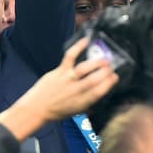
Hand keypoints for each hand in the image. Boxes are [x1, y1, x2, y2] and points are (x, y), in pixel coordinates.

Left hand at [0, 39, 117, 139]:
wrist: (37, 108)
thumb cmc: (57, 111)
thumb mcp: (76, 111)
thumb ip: (88, 104)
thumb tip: (99, 96)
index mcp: (82, 102)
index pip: (99, 91)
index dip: (109, 83)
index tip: (115, 77)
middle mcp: (76, 90)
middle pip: (94, 79)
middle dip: (105, 72)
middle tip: (111, 67)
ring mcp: (67, 79)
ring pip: (84, 68)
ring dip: (96, 63)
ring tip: (104, 59)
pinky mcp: (59, 71)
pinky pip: (70, 56)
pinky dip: (78, 47)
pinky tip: (86, 41)